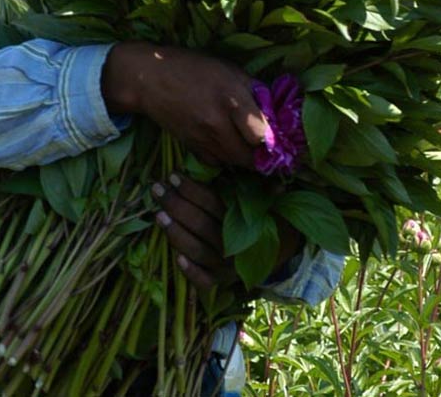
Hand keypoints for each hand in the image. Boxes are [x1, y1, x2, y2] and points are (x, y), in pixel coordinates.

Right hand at [101, 41, 268, 167]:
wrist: (149, 80)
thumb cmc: (193, 68)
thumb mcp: (229, 70)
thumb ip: (254, 90)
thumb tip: (276, 110)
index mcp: (231, 99)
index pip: (262, 135)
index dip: (275, 139)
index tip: (283, 138)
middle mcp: (217, 124)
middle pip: (250, 157)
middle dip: (265, 158)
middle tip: (274, 152)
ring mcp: (202, 139)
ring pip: (235, 162)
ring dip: (248, 160)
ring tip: (256, 150)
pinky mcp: (192, 147)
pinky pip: (217, 163)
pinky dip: (227, 159)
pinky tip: (231, 148)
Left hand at [152, 174, 304, 291]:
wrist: (283, 253)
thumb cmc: (267, 218)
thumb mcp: (267, 201)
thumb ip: (259, 185)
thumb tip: (256, 159)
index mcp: (245, 222)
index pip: (213, 203)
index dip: (192, 189)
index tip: (173, 175)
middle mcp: (236, 246)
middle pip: (200, 225)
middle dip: (176, 205)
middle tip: (157, 189)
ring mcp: (228, 267)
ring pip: (198, 251)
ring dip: (176, 233)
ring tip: (158, 215)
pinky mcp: (221, 282)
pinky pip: (204, 280)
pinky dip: (192, 272)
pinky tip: (177, 259)